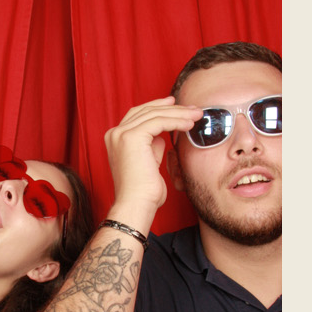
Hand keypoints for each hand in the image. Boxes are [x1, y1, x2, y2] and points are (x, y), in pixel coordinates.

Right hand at [104, 97, 202, 222]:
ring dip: (178, 113)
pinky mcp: (131, 137)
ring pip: (154, 115)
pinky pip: (158, 122)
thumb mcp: (149, 165)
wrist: (136, 206)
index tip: (175, 104)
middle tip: (192, 107)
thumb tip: (161, 138)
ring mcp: (121, 134)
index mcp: (116, 139)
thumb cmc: (144, 194)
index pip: (138, 115)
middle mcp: (115, 134)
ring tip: (196, 114)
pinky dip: (175, 121)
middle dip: (171, 108)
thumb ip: (152, 149)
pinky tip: (189, 124)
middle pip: (146, 111)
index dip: (158, 107)